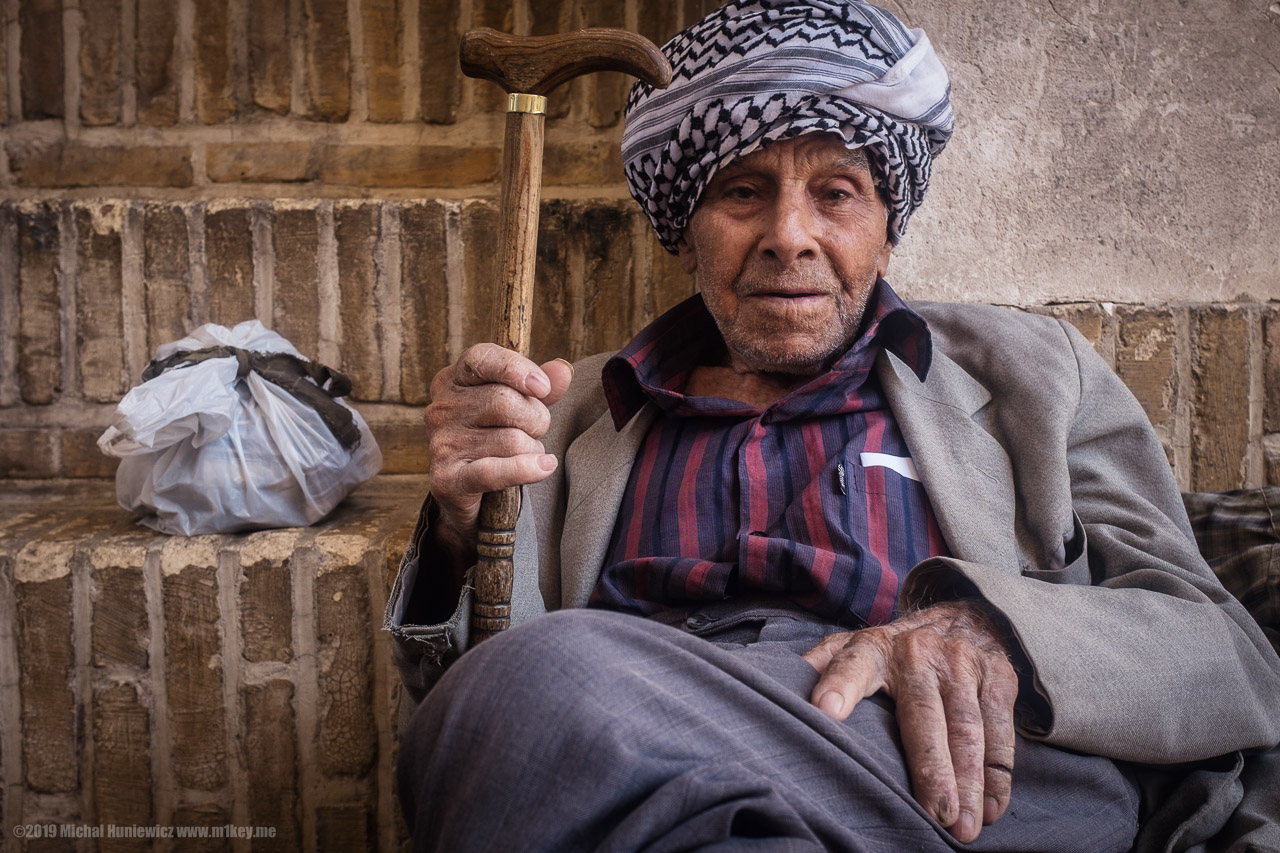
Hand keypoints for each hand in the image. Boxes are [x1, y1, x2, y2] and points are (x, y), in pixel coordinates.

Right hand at [423, 344, 572, 573]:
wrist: (469, 495)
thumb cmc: (495, 440)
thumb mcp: (517, 407)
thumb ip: (539, 387)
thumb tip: (563, 369)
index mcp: (453, 380)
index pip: (482, 358)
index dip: (516, 368)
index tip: (543, 387)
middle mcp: (442, 409)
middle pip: (505, 401)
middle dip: (536, 418)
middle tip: (536, 431)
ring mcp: (442, 444)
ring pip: (511, 440)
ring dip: (532, 450)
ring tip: (527, 455)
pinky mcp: (448, 479)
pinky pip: (498, 471)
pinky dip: (528, 470)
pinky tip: (544, 467)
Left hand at [801, 600, 1017, 842]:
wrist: (962, 616)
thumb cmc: (892, 653)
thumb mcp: (849, 649)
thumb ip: (817, 668)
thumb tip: (768, 688)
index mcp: (870, 648)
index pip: (850, 665)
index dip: (838, 685)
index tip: (825, 712)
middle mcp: (917, 652)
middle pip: (924, 715)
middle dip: (932, 767)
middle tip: (935, 815)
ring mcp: (961, 663)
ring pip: (967, 728)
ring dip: (970, 782)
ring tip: (963, 825)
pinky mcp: (998, 676)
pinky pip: (1000, 729)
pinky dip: (998, 773)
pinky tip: (991, 807)